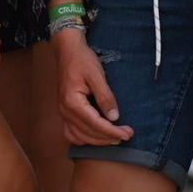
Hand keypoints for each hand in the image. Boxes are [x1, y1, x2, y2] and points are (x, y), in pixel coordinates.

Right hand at [53, 27, 133, 144]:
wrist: (67, 50)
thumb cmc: (81, 60)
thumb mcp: (97, 75)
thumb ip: (105, 96)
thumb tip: (114, 117)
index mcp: (73, 102)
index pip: (96, 124)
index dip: (113, 131)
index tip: (128, 133)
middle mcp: (65, 111)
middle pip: (88, 133)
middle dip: (109, 137)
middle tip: (127, 135)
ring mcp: (63, 112)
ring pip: (79, 136)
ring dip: (98, 141)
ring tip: (114, 138)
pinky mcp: (64, 111)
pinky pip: (71, 132)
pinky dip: (83, 138)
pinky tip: (94, 137)